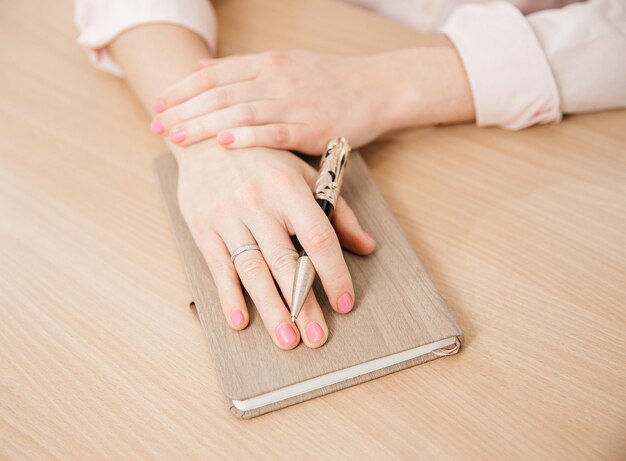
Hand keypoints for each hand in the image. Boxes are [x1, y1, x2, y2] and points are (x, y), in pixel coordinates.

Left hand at [150, 50, 403, 153]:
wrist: (377, 88)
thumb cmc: (330, 80)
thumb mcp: (284, 63)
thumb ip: (242, 67)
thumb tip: (200, 68)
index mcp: (268, 63)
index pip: (215, 75)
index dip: (183, 90)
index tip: (157, 105)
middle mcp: (277, 79)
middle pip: (221, 94)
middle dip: (184, 110)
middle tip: (156, 126)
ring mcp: (295, 103)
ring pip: (242, 112)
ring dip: (206, 124)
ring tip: (177, 136)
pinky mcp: (313, 127)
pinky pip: (276, 132)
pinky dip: (250, 137)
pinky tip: (226, 144)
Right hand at [175, 139, 374, 348]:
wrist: (204, 138)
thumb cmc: (263, 159)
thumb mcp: (305, 175)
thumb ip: (337, 211)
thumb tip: (367, 246)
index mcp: (288, 189)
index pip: (318, 237)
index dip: (333, 272)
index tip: (344, 302)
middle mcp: (257, 204)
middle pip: (284, 262)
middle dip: (303, 304)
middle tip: (316, 337)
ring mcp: (228, 217)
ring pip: (253, 270)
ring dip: (271, 309)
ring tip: (287, 339)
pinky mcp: (203, 229)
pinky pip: (218, 267)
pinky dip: (229, 296)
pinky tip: (240, 322)